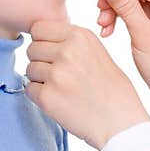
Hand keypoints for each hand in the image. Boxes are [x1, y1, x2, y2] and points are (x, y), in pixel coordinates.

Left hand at [24, 20, 149, 149]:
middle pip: (33, 48)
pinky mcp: (47, 97)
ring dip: (41, 79)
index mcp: (81, 36)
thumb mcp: (98, 52)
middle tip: (60, 75)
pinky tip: (60, 100)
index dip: (44, 41)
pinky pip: (29, 89)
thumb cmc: (113, 89)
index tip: (54, 53)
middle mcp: (67, 51)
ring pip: (30, 69)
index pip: (39, 28)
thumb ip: (72, 43)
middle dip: (41, 61)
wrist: (121, 122)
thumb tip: (42, 38)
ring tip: (64, 88)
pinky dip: (40, 96)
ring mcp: (56, 74)